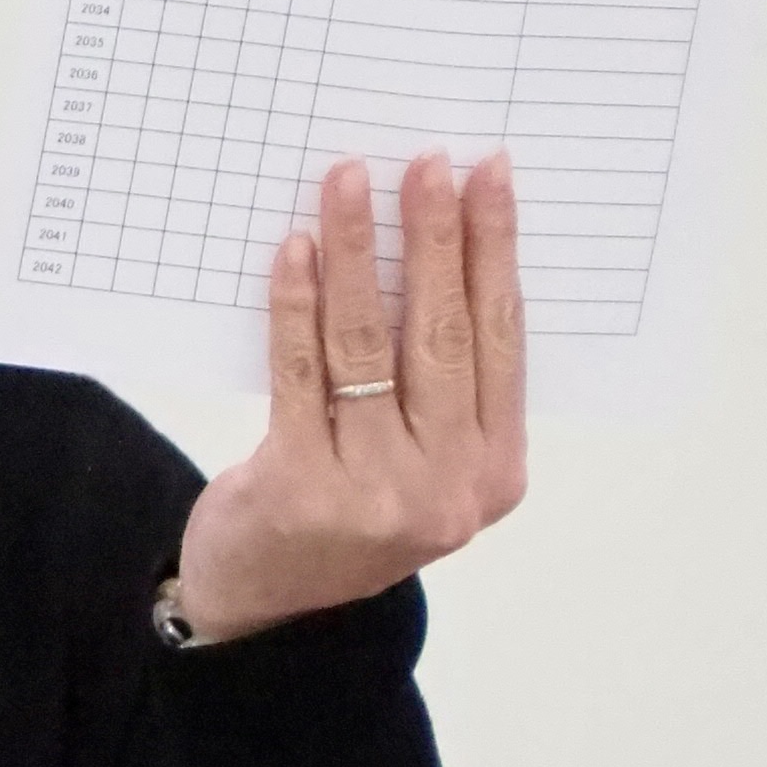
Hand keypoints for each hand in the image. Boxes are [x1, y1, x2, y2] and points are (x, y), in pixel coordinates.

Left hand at [174, 153, 527, 644]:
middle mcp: (447, 486)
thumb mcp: (418, 461)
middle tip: (425, 163)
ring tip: (348, 182)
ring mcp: (377, 492)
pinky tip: (297, 251)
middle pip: (445, 335)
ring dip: (360, 252)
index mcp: (495, 470)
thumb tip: (431, 246)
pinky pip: (302, 373)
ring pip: (370, 346)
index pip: (503, 339)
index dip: (496, 252)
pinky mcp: (302, 488)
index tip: (489, 177)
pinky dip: (298, 304)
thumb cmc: (345, 508)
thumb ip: (436, 384)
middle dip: (436, 237)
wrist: (263, 602)